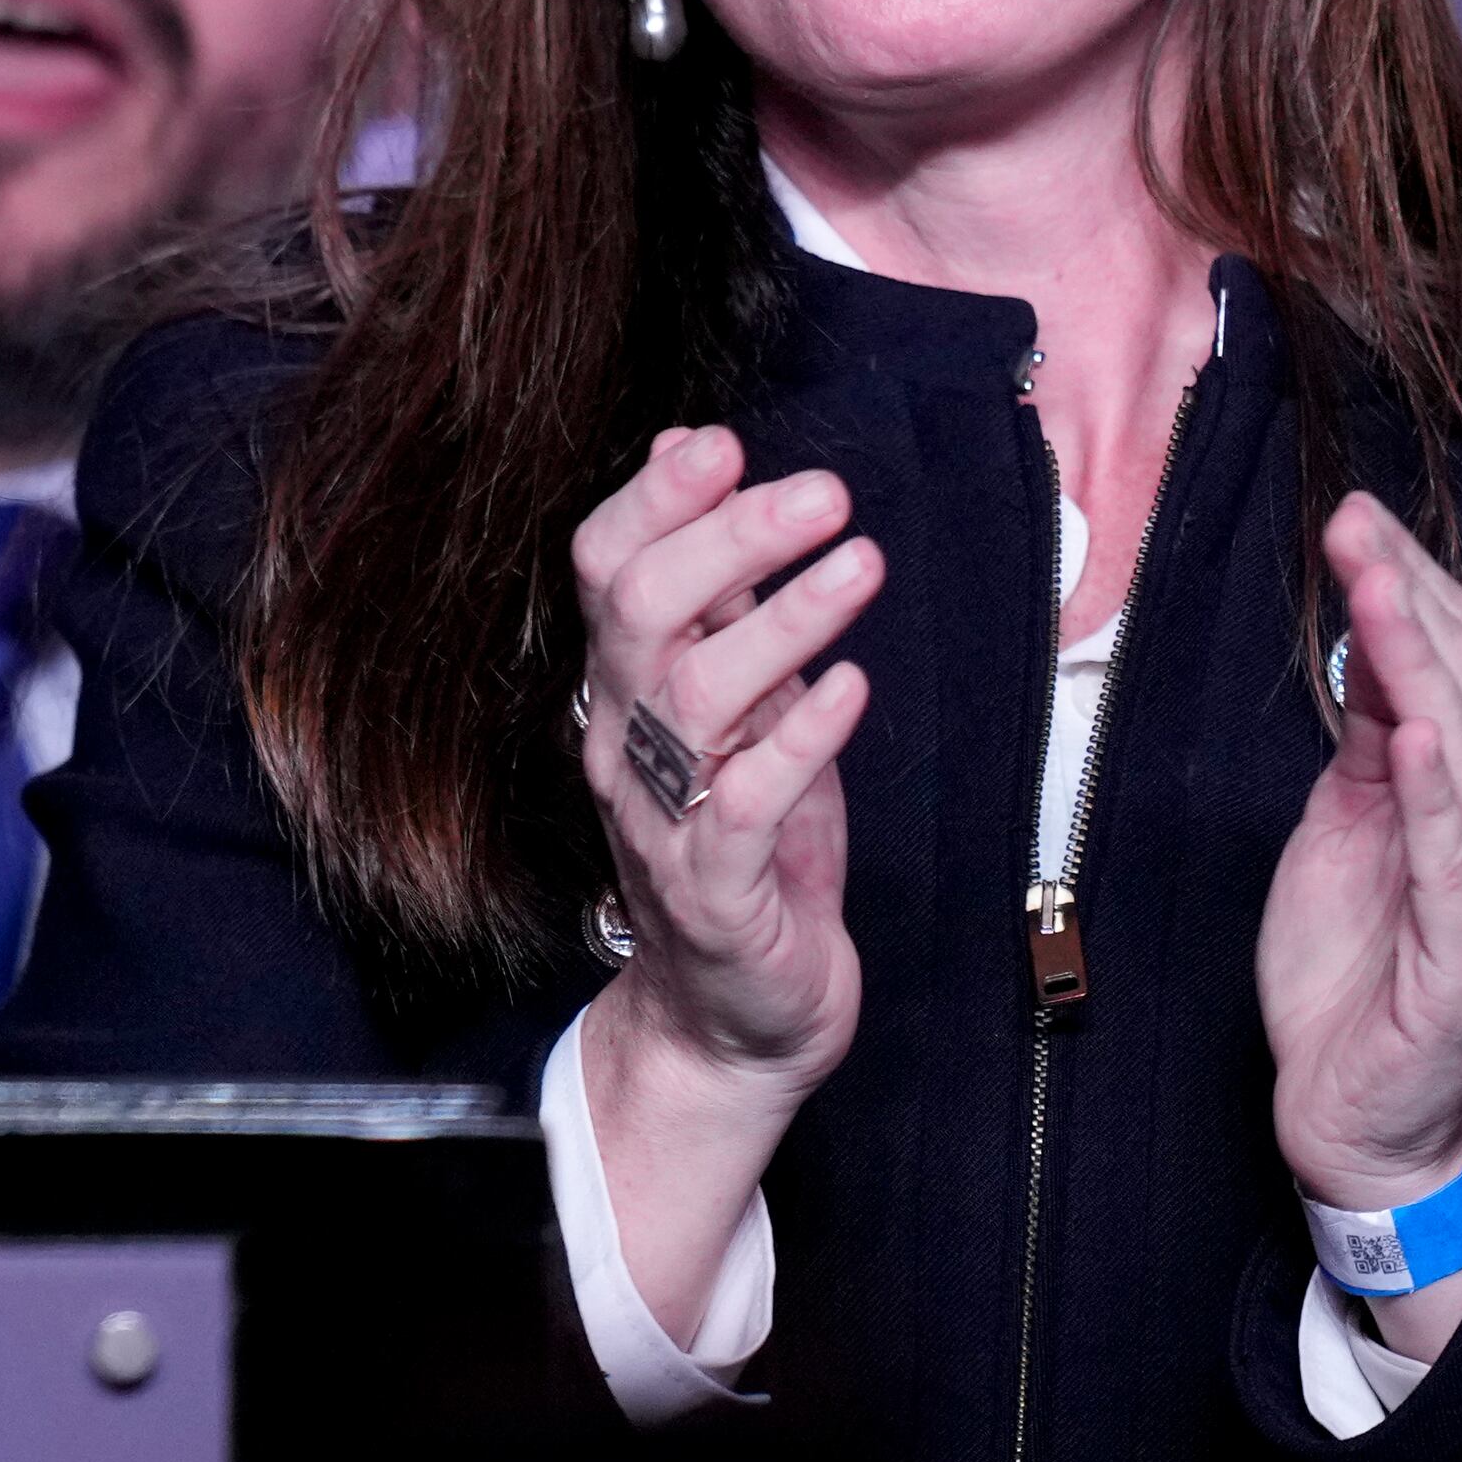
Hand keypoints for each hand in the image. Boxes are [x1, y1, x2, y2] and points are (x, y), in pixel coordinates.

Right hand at [570, 424, 884, 1337]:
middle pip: (641, 612)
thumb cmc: (749, 849)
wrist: (734, 1019)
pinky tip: (850, 690)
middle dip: (728, 536)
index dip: (653, 498)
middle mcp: (622, 742)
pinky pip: (745, 800)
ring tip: (860, 563)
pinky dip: (799, 737)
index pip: (601, 568)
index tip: (722, 442)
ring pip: (694, 694)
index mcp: (620, 689)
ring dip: (781, 620)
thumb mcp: (736, 710)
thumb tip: (708, 465)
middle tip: (823, 492)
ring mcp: (660, 815)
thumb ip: (723, 601)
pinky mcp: (716, 887)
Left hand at [1262, 497, 1461, 1231]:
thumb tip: (1364, 651)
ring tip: (1381, 597)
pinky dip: (1439, 792)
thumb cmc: (1351, 965)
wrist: (1351, 1106)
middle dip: (1412, 606)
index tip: (1357, 518)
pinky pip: (1458, 861)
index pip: (1457, 675)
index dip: (1411, 592)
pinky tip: (1417, 733)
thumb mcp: (1341, 826)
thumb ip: (1364, 745)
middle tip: (1360, 528)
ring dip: (1422, 671)